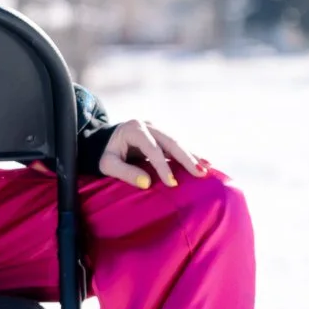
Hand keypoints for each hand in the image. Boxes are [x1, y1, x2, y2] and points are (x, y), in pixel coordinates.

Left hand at [96, 119, 210, 188]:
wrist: (101, 140)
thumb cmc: (103, 153)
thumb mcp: (106, 164)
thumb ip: (124, 172)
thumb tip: (147, 183)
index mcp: (134, 129)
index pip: (153, 149)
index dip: (163, 166)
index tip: (172, 183)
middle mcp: (148, 126)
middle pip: (171, 142)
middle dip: (187, 158)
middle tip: (200, 173)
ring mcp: (156, 129)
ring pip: (178, 142)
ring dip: (193, 156)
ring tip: (207, 169)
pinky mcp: (161, 135)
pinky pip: (177, 145)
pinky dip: (190, 154)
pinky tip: (204, 162)